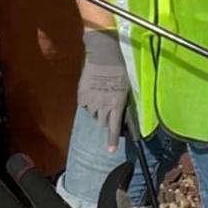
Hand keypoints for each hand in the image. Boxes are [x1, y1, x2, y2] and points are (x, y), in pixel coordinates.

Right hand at [79, 29, 130, 151]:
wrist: (103, 56)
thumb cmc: (119, 70)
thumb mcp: (124, 88)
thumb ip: (120, 102)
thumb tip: (118, 113)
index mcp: (116, 105)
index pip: (114, 127)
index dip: (111, 140)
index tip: (110, 150)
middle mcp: (103, 106)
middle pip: (101, 122)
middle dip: (104, 118)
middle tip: (106, 109)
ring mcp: (91, 101)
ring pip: (92, 113)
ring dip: (95, 109)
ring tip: (99, 96)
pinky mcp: (82, 95)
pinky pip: (84, 104)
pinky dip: (87, 100)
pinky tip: (91, 91)